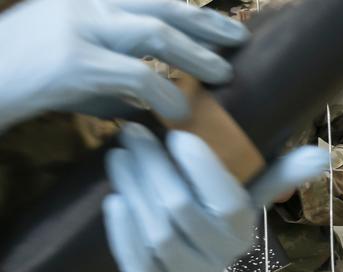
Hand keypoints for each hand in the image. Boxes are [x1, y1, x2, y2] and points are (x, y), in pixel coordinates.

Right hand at [0, 0, 248, 131]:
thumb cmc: (24, 80)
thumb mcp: (74, 65)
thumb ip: (114, 74)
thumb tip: (153, 100)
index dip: (190, 8)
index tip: (223, 20)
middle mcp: (84, 4)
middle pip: (161, 4)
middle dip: (206, 22)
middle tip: (239, 39)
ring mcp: (77, 28)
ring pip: (155, 33)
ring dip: (196, 55)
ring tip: (223, 75)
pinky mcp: (73, 62)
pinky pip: (136, 76)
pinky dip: (164, 94)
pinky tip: (178, 112)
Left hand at [103, 123, 328, 271]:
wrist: (182, 256)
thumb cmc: (213, 211)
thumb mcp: (246, 191)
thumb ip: (280, 174)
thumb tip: (322, 156)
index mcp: (244, 235)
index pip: (229, 205)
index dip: (203, 170)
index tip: (179, 136)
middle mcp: (221, 264)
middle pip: (181, 212)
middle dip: (154, 168)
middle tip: (134, 133)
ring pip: (156, 233)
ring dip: (133, 189)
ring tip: (121, 156)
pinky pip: (135, 263)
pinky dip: (123, 230)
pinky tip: (115, 200)